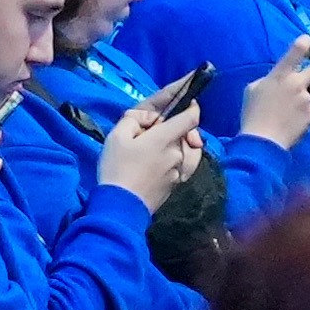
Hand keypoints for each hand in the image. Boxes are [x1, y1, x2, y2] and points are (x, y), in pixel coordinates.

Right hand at [97, 93, 193, 208]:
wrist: (121, 206)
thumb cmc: (117, 168)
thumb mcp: (117, 135)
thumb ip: (135, 119)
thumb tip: (151, 118)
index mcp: (165, 138)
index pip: (191, 118)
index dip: (192, 107)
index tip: (188, 102)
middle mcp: (178, 153)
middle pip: (183, 134)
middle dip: (171, 129)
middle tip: (150, 134)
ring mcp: (179, 170)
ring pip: (182, 150)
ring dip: (172, 146)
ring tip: (153, 150)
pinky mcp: (176, 185)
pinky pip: (182, 166)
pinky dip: (175, 160)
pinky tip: (163, 163)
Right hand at [243, 37, 309, 147]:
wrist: (262, 141)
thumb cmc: (252, 114)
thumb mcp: (253, 89)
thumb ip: (270, 80)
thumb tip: (280, 80)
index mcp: (280, 75)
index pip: (295, 52)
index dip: (303, 43)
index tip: (308, 39)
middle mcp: (298, 84)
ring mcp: (307, 100)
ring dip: (307, 94)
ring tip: (289, 108)